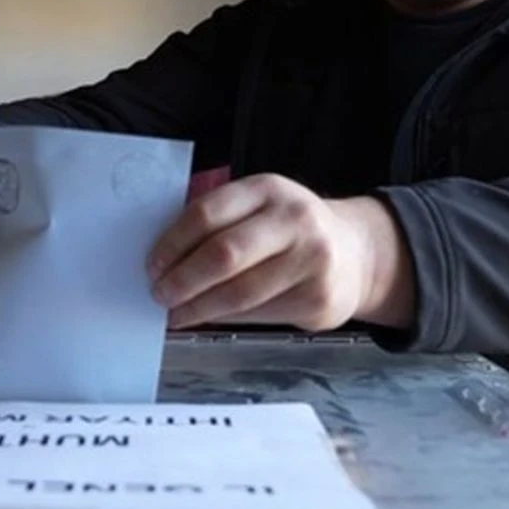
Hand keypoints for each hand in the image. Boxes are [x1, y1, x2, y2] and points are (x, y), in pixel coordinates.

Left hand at [147, 174, 413, 331]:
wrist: (357, 253)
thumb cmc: (286, 230)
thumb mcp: (258, 207)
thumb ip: (218, 222)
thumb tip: (163, 261)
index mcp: (267, 189)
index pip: (206, 214)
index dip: (172, 243)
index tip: (152, 265)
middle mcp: (294, 219)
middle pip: (223, 255)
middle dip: (183, 280)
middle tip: (159, 294)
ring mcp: (312, 260)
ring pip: (240, 293)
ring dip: (198, 308)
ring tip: (175, 314)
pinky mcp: (318, 298)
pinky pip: (258, 314)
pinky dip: (225, 319)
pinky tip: (207, 318)